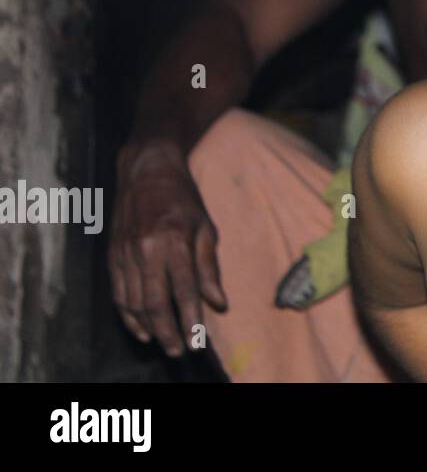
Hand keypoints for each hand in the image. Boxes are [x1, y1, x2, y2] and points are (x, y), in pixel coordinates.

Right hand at [109, 140, 227, 356]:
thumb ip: (210, 267)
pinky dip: (128, 315)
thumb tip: (218, 303)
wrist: (146, 171)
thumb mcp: (206, 227)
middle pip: (155, 302)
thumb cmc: (184, 199)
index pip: (184, 289)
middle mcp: (146, 249)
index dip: (191, 318)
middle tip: (179, 350)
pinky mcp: (112, 255)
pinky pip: (118, 293)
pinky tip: (141, 328)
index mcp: (174, 240)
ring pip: (134, 302)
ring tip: (163, 343)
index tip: (198, 339)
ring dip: (148, 327)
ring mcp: (125, 253)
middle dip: (168, 331)